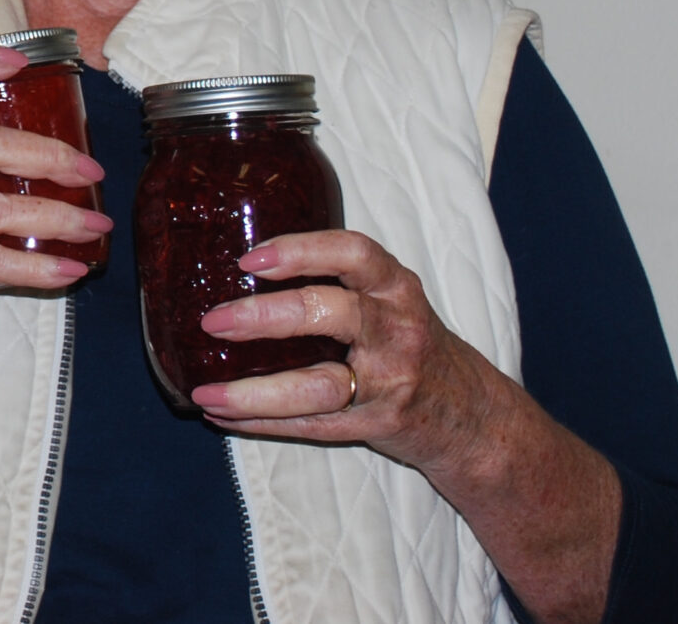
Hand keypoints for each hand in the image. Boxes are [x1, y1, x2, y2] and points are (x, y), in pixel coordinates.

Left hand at [191, 230, 627, 623]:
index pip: (355, 255)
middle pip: (333, 315)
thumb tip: (238, 266)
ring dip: (256, 393)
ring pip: (320, 387)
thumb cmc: (408, 342)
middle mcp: (398, 330)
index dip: (302, 252)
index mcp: (396, 288)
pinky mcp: (378, 425)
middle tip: (214, 322)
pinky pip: (314, 427)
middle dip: (267, 318)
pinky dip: (264, 424)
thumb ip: (335, 280)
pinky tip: (223, 416)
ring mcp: (391, 382)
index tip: (249, 259)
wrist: (470, 414)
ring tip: (207, 393)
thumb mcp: (389, 299)